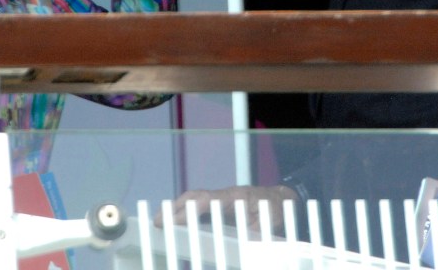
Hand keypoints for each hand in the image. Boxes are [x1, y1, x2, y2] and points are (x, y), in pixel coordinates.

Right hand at [156, 186, 297, 233]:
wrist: (281, 198)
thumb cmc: (276, 208)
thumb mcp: (271, 220)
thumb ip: (255, 230)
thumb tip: (243, 242)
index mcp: (234, 196)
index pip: (206, 201)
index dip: (188, 210)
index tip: (173, 220)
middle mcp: (224, 195)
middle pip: (194, 196)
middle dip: (174, 208)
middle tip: (156, 222)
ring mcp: (221, 198)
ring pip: (194, 200)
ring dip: (177, 209)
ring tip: (160, 223)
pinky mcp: (220, 205)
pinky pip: (200, 206)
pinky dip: (186, 211)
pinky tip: (176, 222)